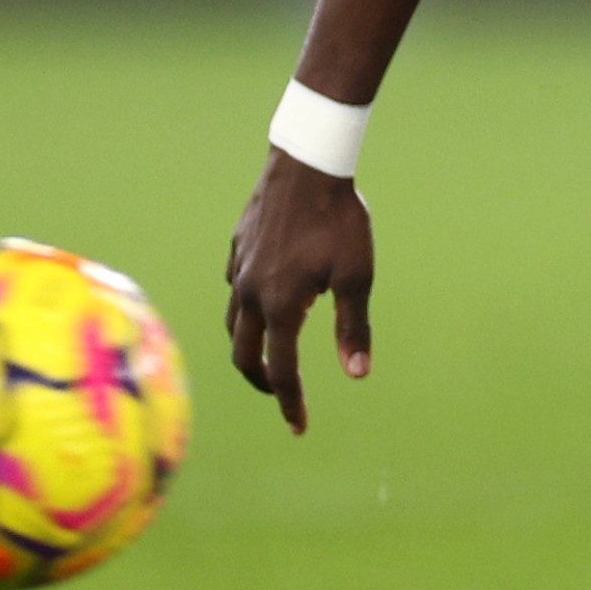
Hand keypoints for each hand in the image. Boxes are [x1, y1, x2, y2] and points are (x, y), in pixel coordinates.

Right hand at [224, 150, 375, 432]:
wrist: (307, 163)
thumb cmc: (340, 219)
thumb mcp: (356, 276)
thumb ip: (353, 327)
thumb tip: (357, 374)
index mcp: (279, 306)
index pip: (280, 370)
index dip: (290, 403)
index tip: (298, 426)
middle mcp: (250, 293)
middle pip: (244, 354)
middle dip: (261, 381)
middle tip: (281, 396)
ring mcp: (238, 269)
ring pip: (233, 323)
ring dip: (249, 347)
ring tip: (270, 357)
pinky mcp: (236, 248)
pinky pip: (234, 289)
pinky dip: (246, 308)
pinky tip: (263, 304)